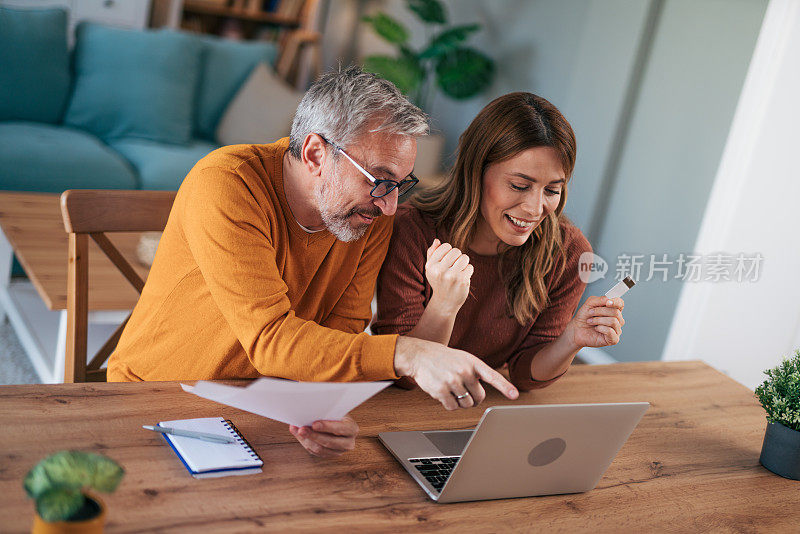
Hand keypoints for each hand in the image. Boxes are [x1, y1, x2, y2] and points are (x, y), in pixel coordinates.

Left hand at [288, 416, 357, 457]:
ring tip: (298, 431)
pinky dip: (306, 443)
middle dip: (314, 435)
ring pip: (320, 449)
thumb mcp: (334, 411)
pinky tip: (299, 435)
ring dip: (307, 440)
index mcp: (352, 429)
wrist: (338, 422)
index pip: (341, 429)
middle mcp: (348, 443)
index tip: (314, 424)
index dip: (327, 427)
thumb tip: (305, 415)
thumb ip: (323, 413)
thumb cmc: (335, 413)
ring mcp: (339, 451)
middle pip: (329, 442)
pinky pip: (315, 452)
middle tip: (302, 429)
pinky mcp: (329, 455)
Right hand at [394, 336, 518, 409]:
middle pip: (479, 398)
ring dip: (461, 403)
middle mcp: (464, 371)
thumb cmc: (443, 359)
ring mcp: (453, 381)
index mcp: (472, 362)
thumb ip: (475, 373)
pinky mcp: (441, 390)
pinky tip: (444, 393)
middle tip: (465, 393)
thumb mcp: (463, 358)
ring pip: (466, 404)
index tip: (515, 395)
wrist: (419, 355)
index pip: (492, 376)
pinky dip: (450, 404)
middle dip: (474, 399)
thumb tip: (481, 396)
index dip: (505, 387)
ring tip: (452, 390)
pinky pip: (452, 407)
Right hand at [425, 239, 472, 313]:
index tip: (446, 260)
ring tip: (459, 270)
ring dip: (464, 263)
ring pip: (465, 258)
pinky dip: (468, 271)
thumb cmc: (439, 281)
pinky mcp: (462, 282)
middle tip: (454, 266)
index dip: (448, 252)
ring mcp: (451, 277)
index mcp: (431, 265)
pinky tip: (462, 278)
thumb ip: (432, 253)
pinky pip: (470, 267)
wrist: (445, 301)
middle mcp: (440, 271)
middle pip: (456, 251)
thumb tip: (437, 240)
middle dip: (457, 257)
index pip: (446, 246)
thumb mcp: (431, 268)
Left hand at [565, 296, 624, 348]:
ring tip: (590, 321)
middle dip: (600, 311)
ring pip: (613, 321)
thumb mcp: (590, 304)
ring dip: (598, 320)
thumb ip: (600, 299)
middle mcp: (618, 320)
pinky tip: (596, 329)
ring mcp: (617, 330)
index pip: (620, 303)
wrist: (577, 330)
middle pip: (616, 312)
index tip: (607, 302)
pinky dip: (600, 328)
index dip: (616, 302)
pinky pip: (610, 331)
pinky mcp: (614, 339)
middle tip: (590, 313)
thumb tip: (609, 300)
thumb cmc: (584, 317)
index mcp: (613, 309)